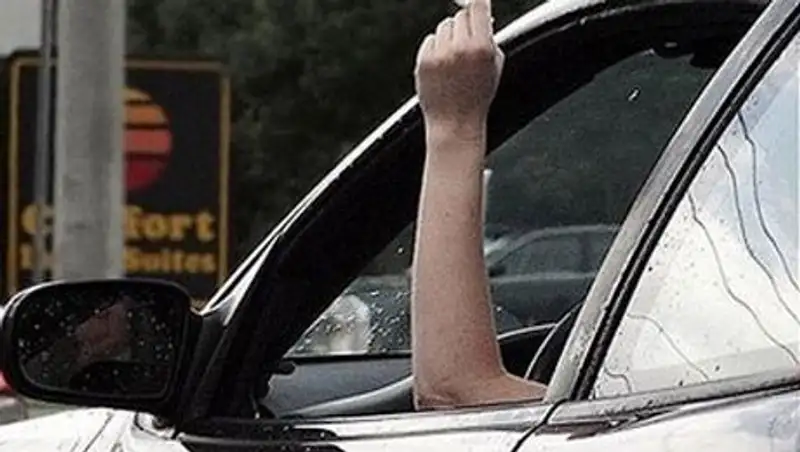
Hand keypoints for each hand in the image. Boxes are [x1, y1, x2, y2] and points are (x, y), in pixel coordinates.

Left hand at [414, 0, 504, 129]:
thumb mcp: (495, 67)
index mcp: (481, 48)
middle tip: (468, 43)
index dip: (478, 2)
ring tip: (454, 60)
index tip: (477, 1)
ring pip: (444, 26)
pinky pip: (430, 40)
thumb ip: (491, 39)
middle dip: (465, 26)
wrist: (455, 123)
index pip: (478, 7)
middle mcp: (459, 48)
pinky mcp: (423, 61)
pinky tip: (443, 67)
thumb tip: (484, 17)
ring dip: (450, 37)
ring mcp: (439, 55)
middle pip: (460, 16)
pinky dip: (436, 48)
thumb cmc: (478, 97)